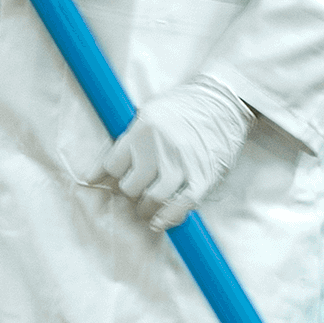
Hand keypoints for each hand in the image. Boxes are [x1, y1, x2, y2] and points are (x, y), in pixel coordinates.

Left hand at [91, 73, 257, 231]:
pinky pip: (182, 204)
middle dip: (130, 192)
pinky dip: (169, 217)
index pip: (112, 165)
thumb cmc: (184, 106)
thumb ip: (129, 139)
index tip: (104, 183)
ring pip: (153, 198)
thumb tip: (100, 171)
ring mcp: (181, 162)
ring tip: (146, 209)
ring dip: (146, 209)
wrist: (223, 100)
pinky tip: (161, 221)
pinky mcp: (202, 175)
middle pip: (130, 186)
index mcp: (142, 128)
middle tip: (135, 191)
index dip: (108, 177)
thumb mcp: (149, 112)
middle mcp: (159, 146)